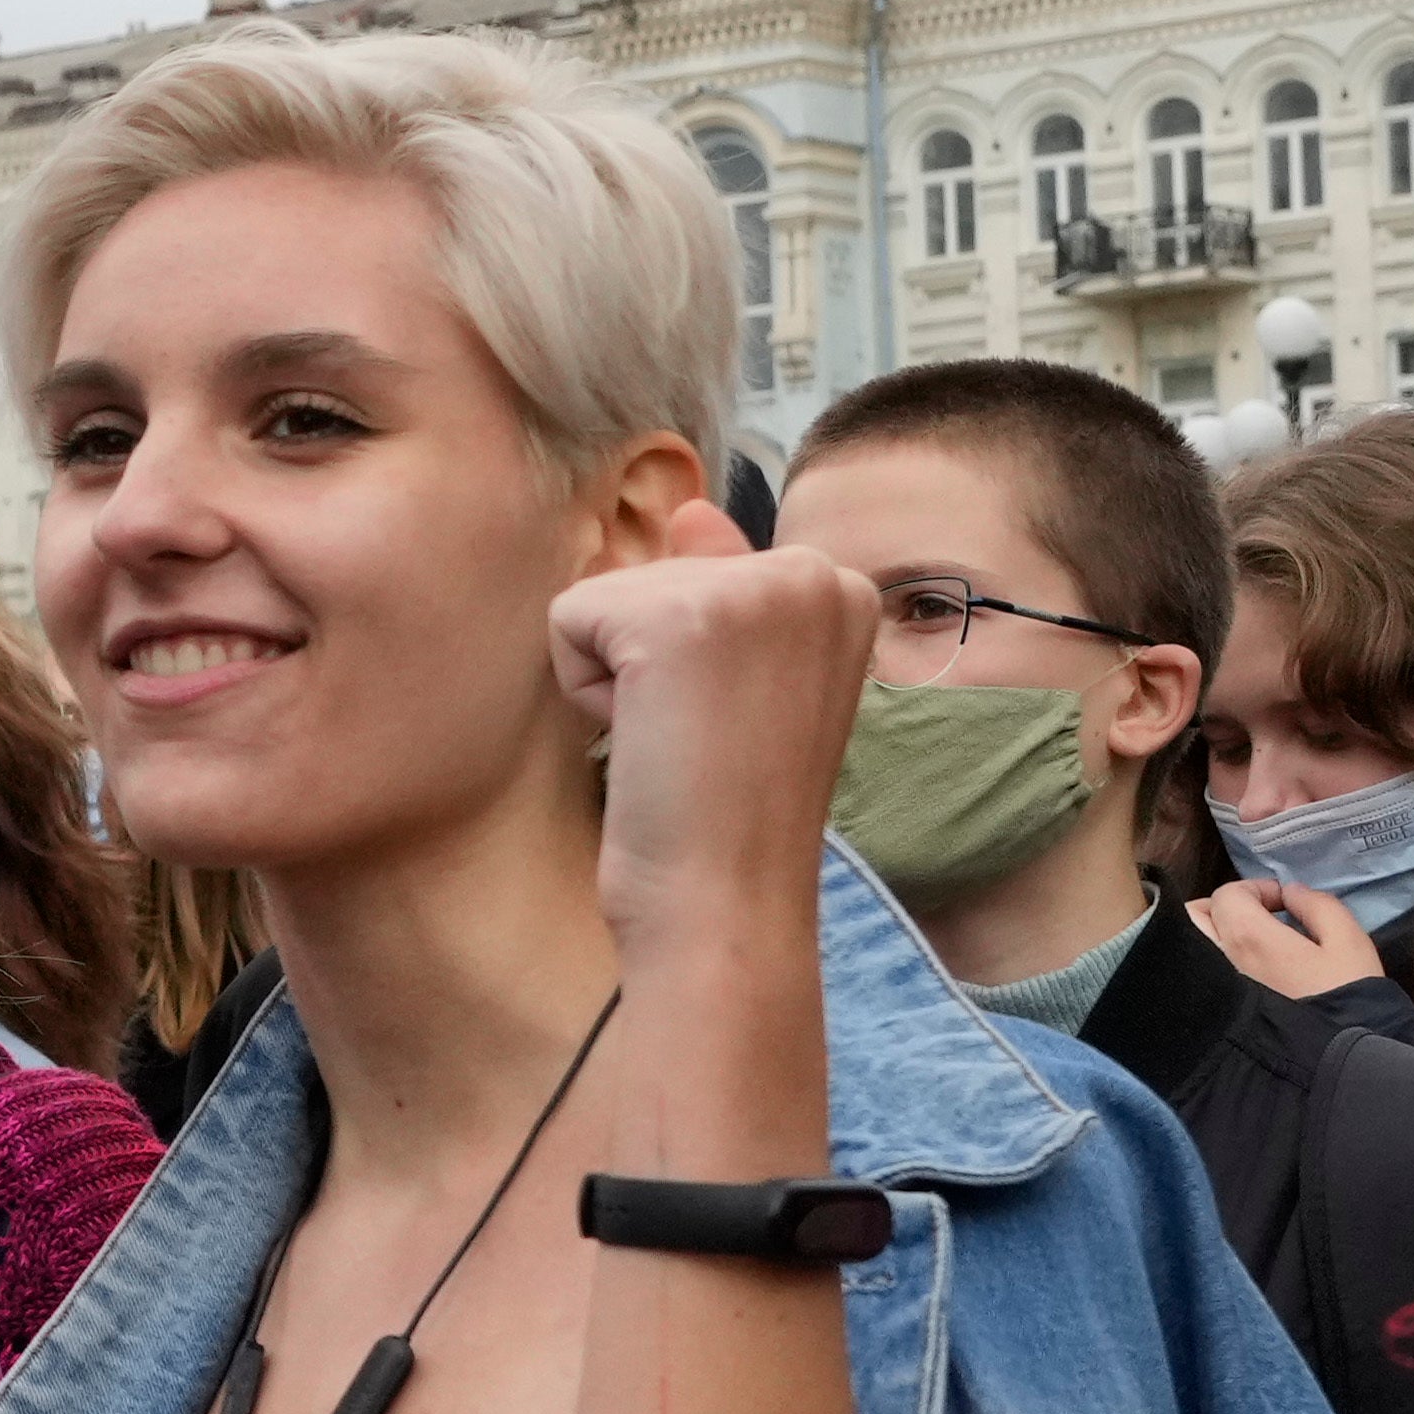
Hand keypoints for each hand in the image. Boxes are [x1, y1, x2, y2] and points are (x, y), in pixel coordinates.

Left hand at [550, 512, 881, 968]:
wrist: (725, 904)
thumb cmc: (733, 813)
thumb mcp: (753, 686)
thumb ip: (730, 589)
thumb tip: (692, 510)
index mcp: (843, 586)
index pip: (710, 570)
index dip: (698, 661)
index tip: (739, 729)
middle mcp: (811, 568)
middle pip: (658, 572)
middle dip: (653, 659)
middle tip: (705, 742)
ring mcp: (748, 587)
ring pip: (612, 592)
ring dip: (618, 676)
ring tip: (681, 746)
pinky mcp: (675, 616)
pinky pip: (570, 616)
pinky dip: (585, 690)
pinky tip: (649, 743)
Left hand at [1186, 873, 1386, 998]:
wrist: (1340, 1061)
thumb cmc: (1347, 996)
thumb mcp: (1349, 942)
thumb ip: (1318, 906)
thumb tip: (1291, 892)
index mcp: (1249, 938)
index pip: (1227, 895)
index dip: (1257, 889)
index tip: (1284, 904)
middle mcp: (1221, 960)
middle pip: (1195, 915)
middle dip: (1222, 907)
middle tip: (1256, 917)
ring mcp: (1216, 990)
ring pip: (1190, 947)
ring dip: (1211, 934)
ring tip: (1246, 942)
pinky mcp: (1219, 1015)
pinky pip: (1201, 976)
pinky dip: (1211, 963)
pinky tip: (1244, 970)